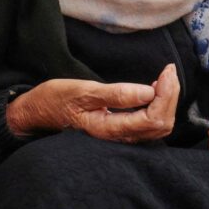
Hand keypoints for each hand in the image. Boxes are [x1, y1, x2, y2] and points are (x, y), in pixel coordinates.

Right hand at [6, 64, 179, 142]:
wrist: (38, 112)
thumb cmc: (57, 99)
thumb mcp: (83, 91)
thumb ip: (116, 94)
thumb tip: (148, 93)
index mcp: (108, 129)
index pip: (153, 119)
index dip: (166, 95)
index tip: (166, 71)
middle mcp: (118, 137)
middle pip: (160, 124)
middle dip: (170, 96)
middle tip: (168, 70)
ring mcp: (120, 136)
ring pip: (158, 126)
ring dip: (166, 101)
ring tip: (164, 77)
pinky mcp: (120, 130)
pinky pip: (149, 123)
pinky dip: (158, 106)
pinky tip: (154, 89)